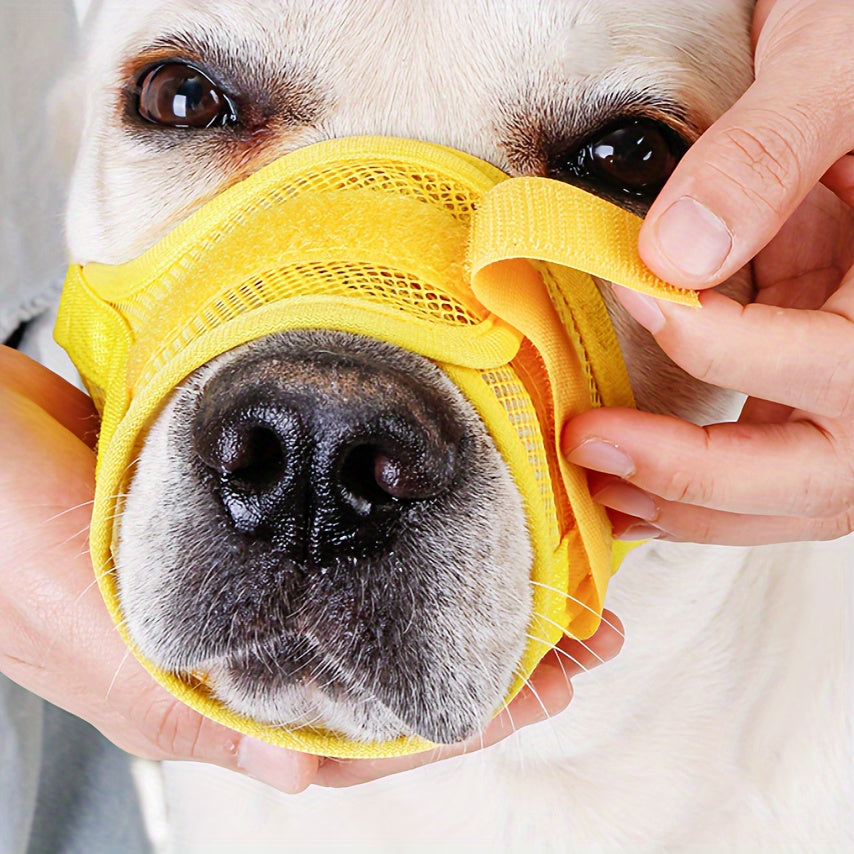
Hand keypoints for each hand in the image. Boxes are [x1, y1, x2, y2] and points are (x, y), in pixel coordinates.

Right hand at [0, 345, 622, 790]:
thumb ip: (196, 706)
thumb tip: (302, 765)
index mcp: (212, 694)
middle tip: (581, 621)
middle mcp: (242, 640)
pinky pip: (344, 531)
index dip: (470, 712)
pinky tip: (451, 507)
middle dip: (491, 649)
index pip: (370, 725)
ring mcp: (248, 575)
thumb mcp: (93, 637)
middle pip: (391, 657)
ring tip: (545, 567)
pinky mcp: (241, 514)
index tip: (553, 681)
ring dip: (458, 581)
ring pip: (377, 594)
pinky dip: (400, 527)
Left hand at [562, 0, 853, 545]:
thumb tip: (672, 253)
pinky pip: (767, 466)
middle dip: (700, 471)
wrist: (852, 91)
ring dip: (690, 505)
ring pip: (794, 492)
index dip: (725, 342)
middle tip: (594, 448)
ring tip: (598, 491)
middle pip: (824, 469)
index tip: (635, 299)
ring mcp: (851, 388)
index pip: (838, 361)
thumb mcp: (834, 74)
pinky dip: (696, 493)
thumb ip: (766, 155)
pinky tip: (628, 488)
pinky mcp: (812, 389)